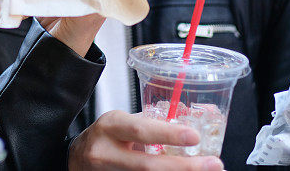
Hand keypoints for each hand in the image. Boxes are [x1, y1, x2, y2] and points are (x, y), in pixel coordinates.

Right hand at [68, 111, 224, 169]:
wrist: (75, 159)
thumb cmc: (103, 137)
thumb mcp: (119, 123)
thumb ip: (147, 127)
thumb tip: (186, 129)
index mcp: (110, 128)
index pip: (140, 131)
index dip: (168, 134)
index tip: (194, 136)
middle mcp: (107, 154)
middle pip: (148, 166)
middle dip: (185, 167)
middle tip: (214, 164)